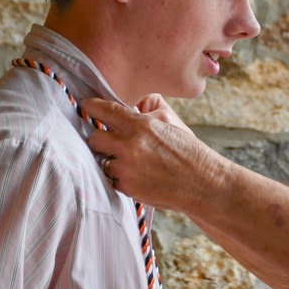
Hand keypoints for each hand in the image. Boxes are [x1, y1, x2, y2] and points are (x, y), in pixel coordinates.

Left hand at [82, 98, 229, 210]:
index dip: (91, 107)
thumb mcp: (172, 120)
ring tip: (130, 162)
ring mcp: (126, 168)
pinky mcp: (127, 187)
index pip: (106, 110)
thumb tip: (132, 101)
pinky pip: (111, 178)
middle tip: (110, 141)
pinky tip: (138, 175)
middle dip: (100, 139)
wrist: (203, 182)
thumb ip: (149, 107)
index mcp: (141, 124)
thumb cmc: (189, 151)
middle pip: (94, 138)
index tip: (85, 105)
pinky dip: (121, 177)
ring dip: (111, 160)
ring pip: (101, 160)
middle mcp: (130, 145)